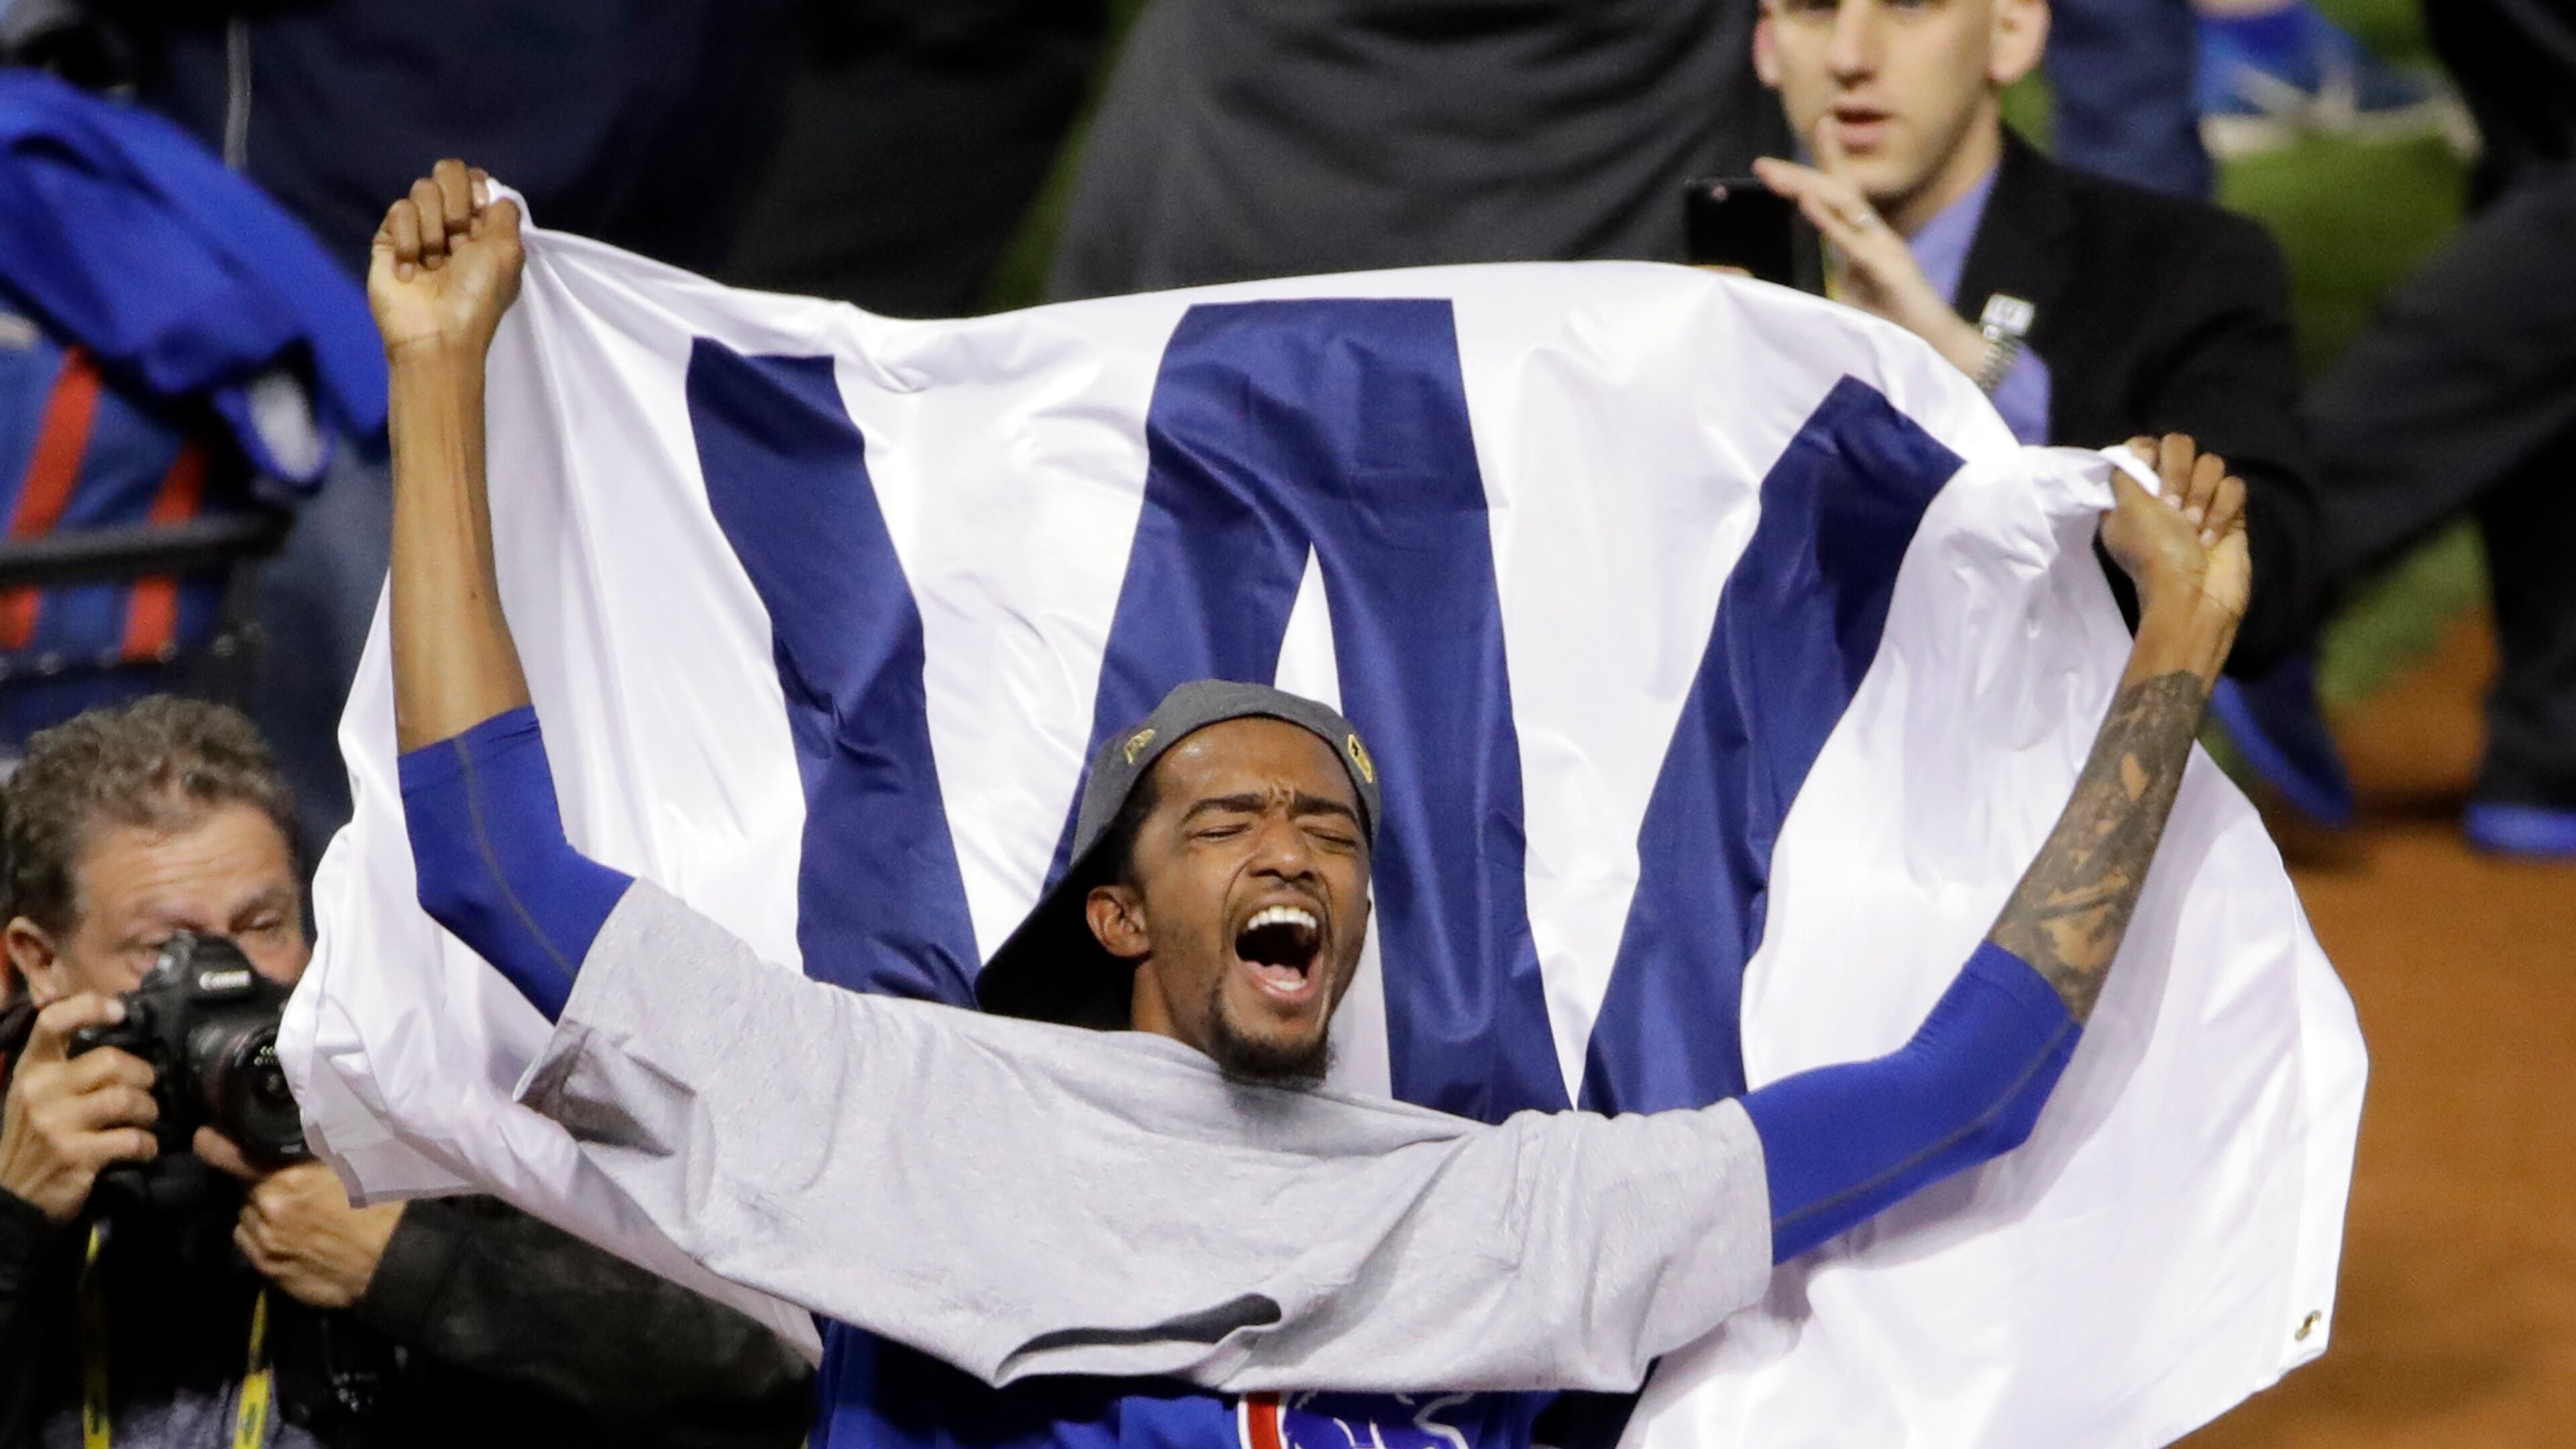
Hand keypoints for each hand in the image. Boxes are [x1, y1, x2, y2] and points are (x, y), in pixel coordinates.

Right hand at [0, 996, 157, 1221]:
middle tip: (146, 1088)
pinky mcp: (76, 1155)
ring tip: (146, 1120)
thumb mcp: (35, 1094)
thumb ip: (66, 1065)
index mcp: (32, 1070)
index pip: (52, 1021)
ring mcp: (57, 1124)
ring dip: (149, 1110)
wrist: (12, 1197)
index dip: (89, 1007)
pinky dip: (148, 1144)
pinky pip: (132, 1139)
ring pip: (127, 1098)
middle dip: (142, 1074)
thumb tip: (118, 1030)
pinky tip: (143, 1149)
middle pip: (111, 1061)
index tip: (119, 1011)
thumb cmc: (33, 1139)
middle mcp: (41, 1091)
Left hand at [198, 1129, 402, 1309]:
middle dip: (257, 1180)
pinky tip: (295, 1235)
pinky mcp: (269, 1271)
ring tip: (294, 1211)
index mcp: (285, 1177)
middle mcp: (266, 1209)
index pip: (225, 1153)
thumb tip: (307, 1112)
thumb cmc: (383, 1203)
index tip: (209, 1136)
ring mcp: (264, 1244)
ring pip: (245, 1217)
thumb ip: (323, 1137)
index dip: (213, 1141)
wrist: (395, 1261)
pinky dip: (264, 1236)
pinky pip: (251, 1245)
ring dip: (260, 1210)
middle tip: (287, 1179)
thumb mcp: (360, 1155)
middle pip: (241, 1186)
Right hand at [368, 158, 525, 359]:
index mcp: (483, 227)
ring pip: (422, 190)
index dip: (475, 188)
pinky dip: (408, 240)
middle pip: (446, 174)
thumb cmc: (477, 295)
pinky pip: (397, 211)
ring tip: (435, 262)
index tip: (479, 212)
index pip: (473, 179)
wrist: (436, 333)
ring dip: (434, 229)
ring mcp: (419, 230)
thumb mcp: (509, 252)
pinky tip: (410, 270)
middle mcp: (451, 224)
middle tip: (458, 239)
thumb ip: (505, 213)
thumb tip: (492, 190)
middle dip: (455, 205)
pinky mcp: (388, 239)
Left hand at [1754, 140, 1990, 377]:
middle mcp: (1875, 233)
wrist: (1934, 344)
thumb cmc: (1894, 320)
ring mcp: (1883, 247)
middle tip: (1761, 165)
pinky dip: (1828, 220)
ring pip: (1844, 205)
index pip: (1839, 193)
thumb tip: (1805, 266)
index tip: (1778, 158)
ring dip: (1808, 186)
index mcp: (1864, 237)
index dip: (1818, 167)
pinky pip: (1852, 241)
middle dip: (1798, 175)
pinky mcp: (1888, 267)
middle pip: (1836, 192)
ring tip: (1776, 175)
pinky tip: (1807, 202)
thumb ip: (1834, 271)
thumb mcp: (1852, 290)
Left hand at [2100, 434, 2250, 678]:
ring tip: (2193, 527)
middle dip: (2178, 472)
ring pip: (2211, 463)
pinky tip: (2212, 537)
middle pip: (2180, 445)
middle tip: (2172, 506)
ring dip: (2201, 495)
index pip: (2143, 446)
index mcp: (2133, 492)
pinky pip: (2234, 486)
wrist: (2194, 594)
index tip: (2147, 468)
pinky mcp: (2230, 512)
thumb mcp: (2125, 511)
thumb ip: (2123, 474)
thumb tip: (2131, 452)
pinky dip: (2223, 510)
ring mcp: (2200, 500)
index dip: (2146, 451)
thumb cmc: (2154, 553)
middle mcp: (2165, 492)